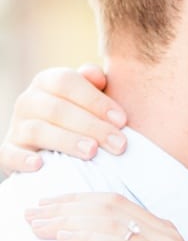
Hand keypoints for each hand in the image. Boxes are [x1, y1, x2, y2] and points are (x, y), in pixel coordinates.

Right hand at [2, 65, 126, 172]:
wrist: (51, 149)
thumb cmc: (81, 120)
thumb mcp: (89, 100)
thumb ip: (94, 86)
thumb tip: (96, 75)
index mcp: (47, 82)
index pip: (66, 82)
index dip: (95, 100)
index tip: (122, 120)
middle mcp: (28, 101)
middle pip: (57, 108)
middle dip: (92, 126)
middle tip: (120, 145)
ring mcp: (16, 127)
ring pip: (37, 130)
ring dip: (66, 141)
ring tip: (92, 152)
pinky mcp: (8, 152)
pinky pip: (8, 154)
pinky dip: (22, 159)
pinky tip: (40, 164)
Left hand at [25, 193, 187, 240]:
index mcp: (170, 235)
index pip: (117, 203)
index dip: (78, 199)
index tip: (49, 205)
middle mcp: (169, 237)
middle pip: (108, 206)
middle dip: (65, 206)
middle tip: (31, 213)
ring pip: (109, 222)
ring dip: (67, 221)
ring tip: (38, 227)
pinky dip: (87, 240)